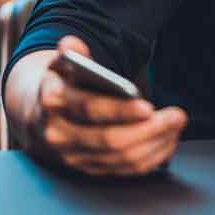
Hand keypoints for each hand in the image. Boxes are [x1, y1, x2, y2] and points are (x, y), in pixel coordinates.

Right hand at [8, 36, 186, 176]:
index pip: (89, 109)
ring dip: (154, 143)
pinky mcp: (86, 169)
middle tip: (177, 116)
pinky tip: (166, 141)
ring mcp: (72, 156)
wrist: (37, 114)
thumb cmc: (61, 83)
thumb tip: (72, 45)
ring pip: (119, 157)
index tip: (148, 108)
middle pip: (109, 139)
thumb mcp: (62, 64)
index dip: (120, 111)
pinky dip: (149, 157)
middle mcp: (58, 134)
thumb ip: (71, 52)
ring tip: (175, 126)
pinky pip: (123, 170)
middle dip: (148, 130)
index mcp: (53, 102)